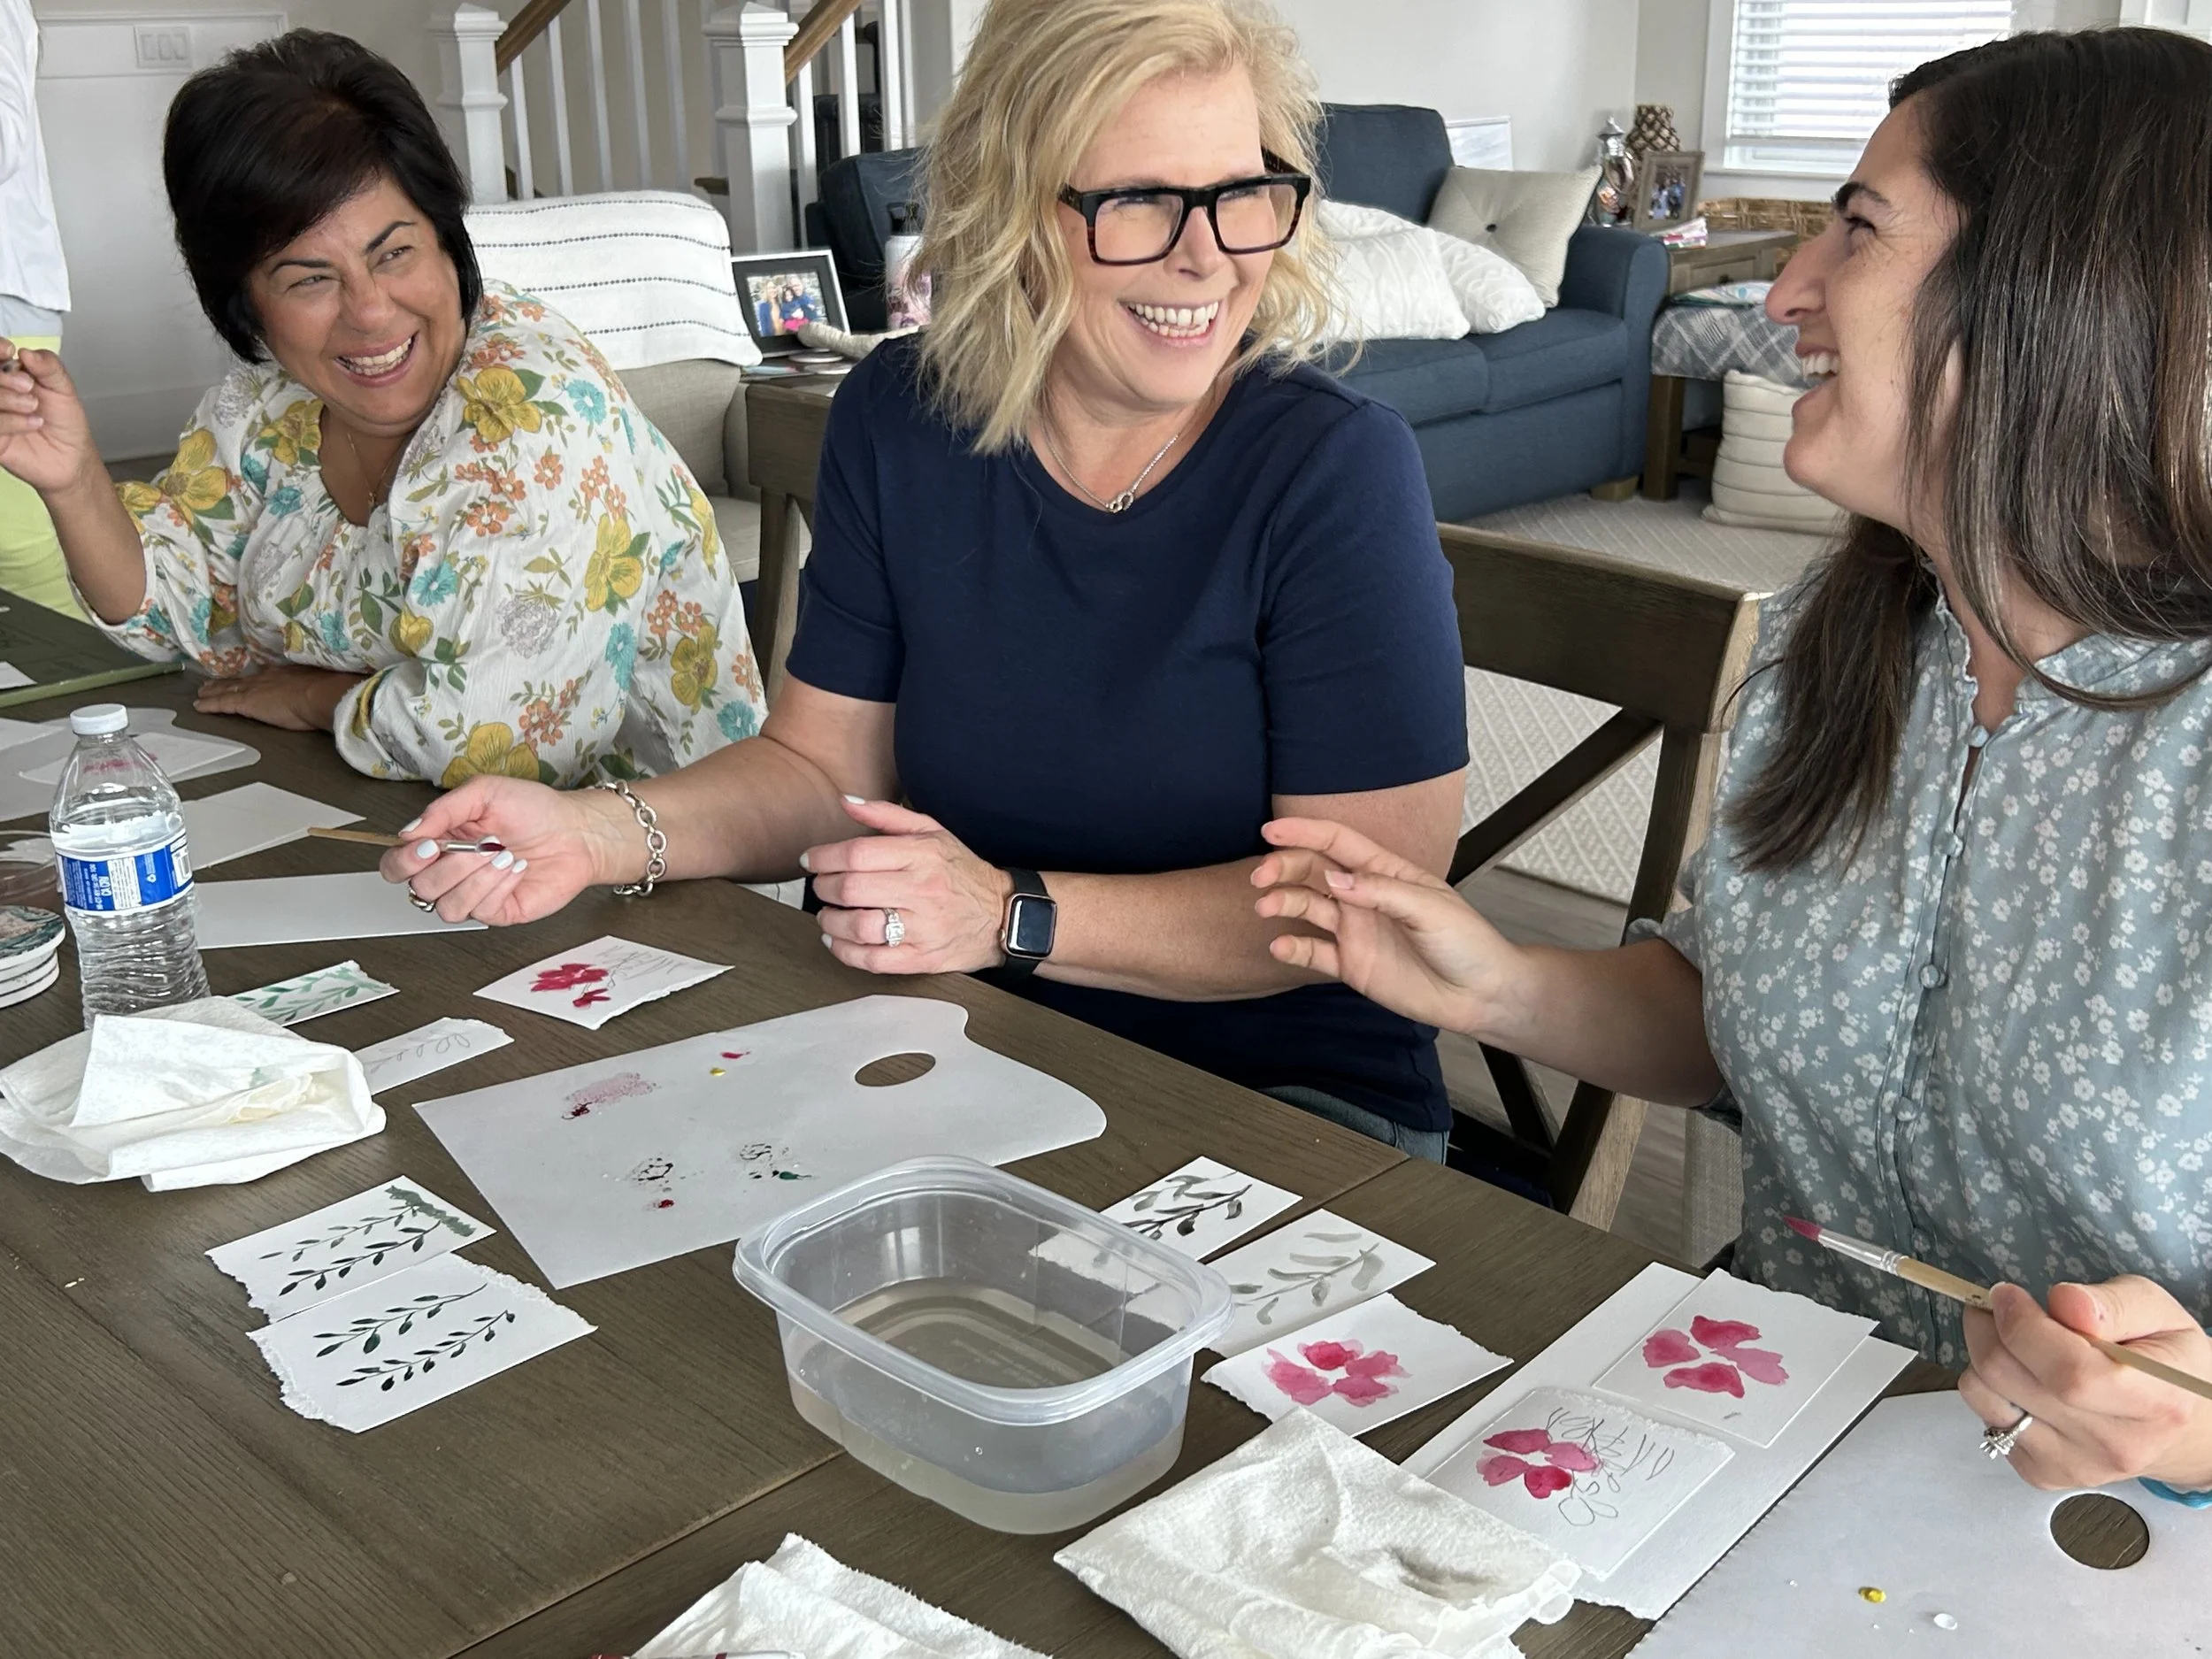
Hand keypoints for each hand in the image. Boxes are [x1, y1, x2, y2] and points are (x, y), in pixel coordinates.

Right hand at [0, 340, 98, 497]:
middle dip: (4, 377)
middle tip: (28, 385)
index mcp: (10, 376)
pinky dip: (10, 421)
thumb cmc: (65, 423)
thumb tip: (28, 353)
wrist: (72, 457)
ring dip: (7, 398)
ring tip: (33, 406)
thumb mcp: (64, 389)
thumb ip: (50, 368)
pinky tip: (32, 423)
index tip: (8, 350)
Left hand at [193, 665, 363, 731]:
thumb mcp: (318, 686)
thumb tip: (319, 693)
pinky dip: (209, 705)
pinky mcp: (246, 702)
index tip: (243, 679)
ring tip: (201, 693)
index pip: (261, 677)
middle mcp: (265, 678)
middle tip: (210, 684)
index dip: (249, 679)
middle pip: (240, 681)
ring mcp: (254, 689)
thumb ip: (312, 689)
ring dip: (213, 691)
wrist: (321, 694)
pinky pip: (222, 703)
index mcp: (283, 674)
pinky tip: (198, 708)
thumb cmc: (326, 692)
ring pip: (227, 689)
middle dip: (225, 683)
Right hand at [376, 774, 640, 925]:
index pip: (397, 865)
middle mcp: (451, 872)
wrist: (576, 831)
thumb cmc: (534, 810)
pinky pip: (479, 911)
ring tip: (503, 854)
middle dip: (450, 866)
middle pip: (419, 888)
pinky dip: (498, 886)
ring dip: (475, 877)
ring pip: (446, 906)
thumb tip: (408, 832)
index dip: (404, 861)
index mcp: (439, 842)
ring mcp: (473, 895)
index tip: (428, 845)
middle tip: (481, 844)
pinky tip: (516, 867)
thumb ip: (443, 810)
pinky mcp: (497, 911)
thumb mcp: (485, 793)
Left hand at [804, 797, 1010, 974]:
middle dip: (823, 889)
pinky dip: (845, 952)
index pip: (857, 853)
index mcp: (922, 855)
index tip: (811, 861)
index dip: (824, 857)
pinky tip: (837, 942)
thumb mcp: (932, 832)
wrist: (1004, 916)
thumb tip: (847, 801)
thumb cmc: (962, 873)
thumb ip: (886, 815)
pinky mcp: (922, 958)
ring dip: (830, 922)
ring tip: (827, 916)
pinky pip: (872, 959)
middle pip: (851, 889)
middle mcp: (922, 890)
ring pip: (858, 927)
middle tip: (821, 888)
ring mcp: (923, 927)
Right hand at [1250, 816, 1517, 1035]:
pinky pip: (1314, 953)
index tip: (1271, 830)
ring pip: (1308, 908)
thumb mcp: (1429, 907)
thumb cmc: (1466, 942)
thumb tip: (1334, 879)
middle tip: (1260, 878)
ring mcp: (1355, 930)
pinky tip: (1281, 946)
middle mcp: (1364, 897)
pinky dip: (1293, 948)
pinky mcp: (1351, 964)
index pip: (1338, 843)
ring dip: (1284, 903)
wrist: (1480, 994)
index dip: (1304, 832)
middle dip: (1284, 868)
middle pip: (1314, 871)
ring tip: (1266, 908)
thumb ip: (1380, 891)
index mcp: (1386, 872)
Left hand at [1961, 1276, 2211, 1491]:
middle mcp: (2116, 1445)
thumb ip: (2112, 1304)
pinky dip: (1990, 1391)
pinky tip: (2023, 1380)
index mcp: (2156, 1401)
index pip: (2070, 1372)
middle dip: (1988, 1329)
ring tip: (2011, 1343)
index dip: (2023, 1327)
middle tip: (1996, 1307)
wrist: (2181, 1431)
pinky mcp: (2045, 1475)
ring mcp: (2077, 1466)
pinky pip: (1988, 1422)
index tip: (2007, 1294)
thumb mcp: (2158, 1313)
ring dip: (1982, 1358)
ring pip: (1986, 1398)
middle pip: (2013, 1380)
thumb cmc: (2168, 1362)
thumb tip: (2064, 1302)